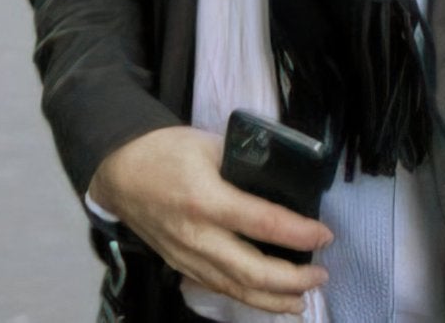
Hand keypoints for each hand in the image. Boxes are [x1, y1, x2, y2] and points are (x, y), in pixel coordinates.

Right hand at [89, 126, 330, 314]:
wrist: (119, 173)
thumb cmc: (166, 152)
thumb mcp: (209, 144)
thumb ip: (245, 163)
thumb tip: (284, 180)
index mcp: (207, 199)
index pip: (263, 223)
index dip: (299, 233)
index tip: (325, 235)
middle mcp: (197, 236)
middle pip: (251, 271)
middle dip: (292, 279)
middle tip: (320, 274)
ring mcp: (187, 257)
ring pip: (235, 289)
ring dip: (273, 299)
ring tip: (304, 298)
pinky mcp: (180, 266)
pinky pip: (219, 288)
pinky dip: (247, 297)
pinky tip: (268, 299)